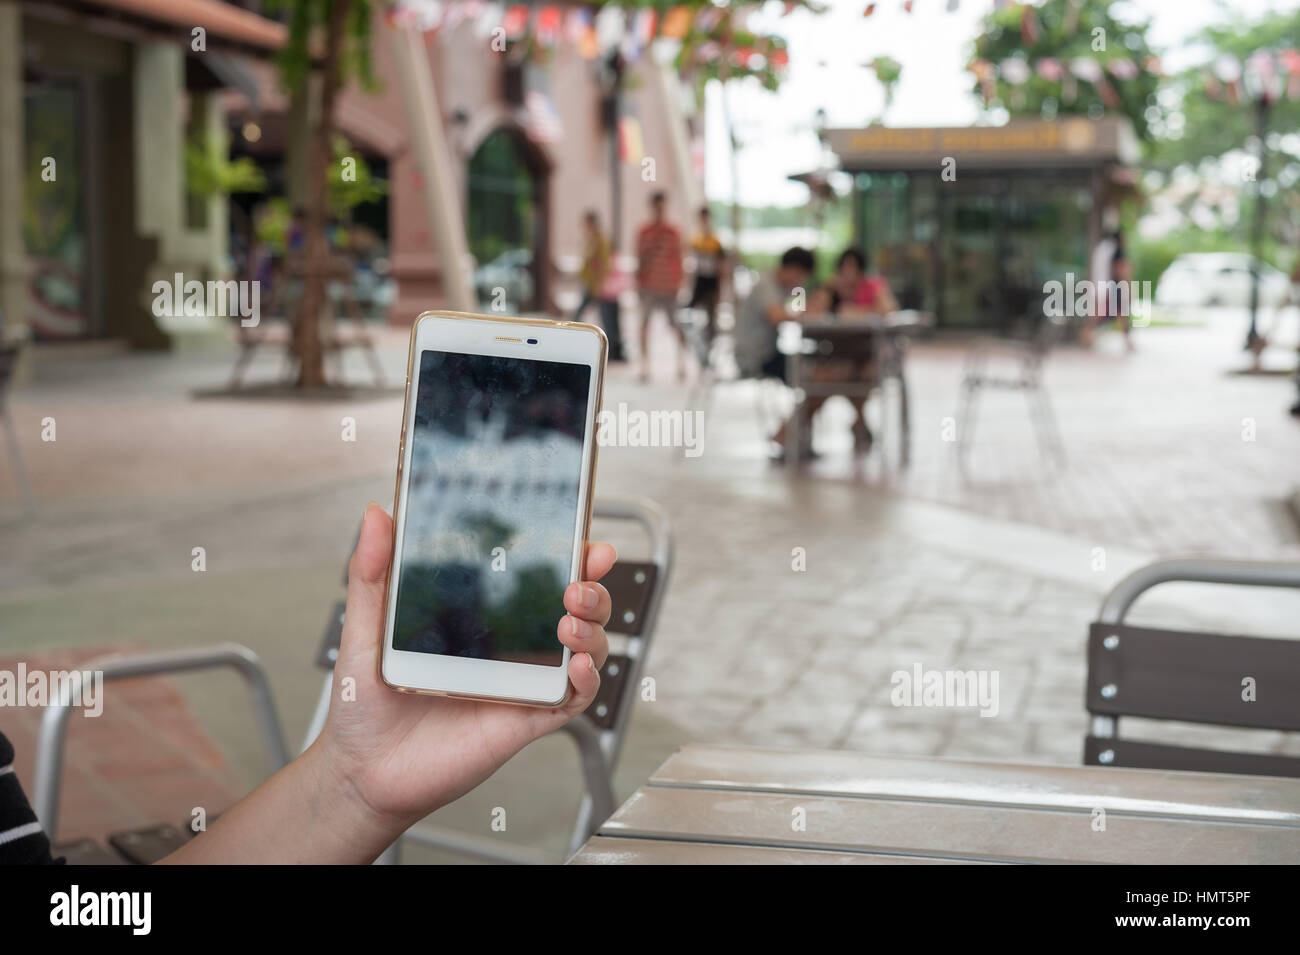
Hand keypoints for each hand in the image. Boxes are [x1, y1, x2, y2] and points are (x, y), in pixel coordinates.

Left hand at [318, 503, 614, 830]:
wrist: (361, 772)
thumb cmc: (366, 705)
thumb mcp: (366, 629)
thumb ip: (372, 573)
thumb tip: (376, 514)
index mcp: (482, 617)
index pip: (539, 578)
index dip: (571, 556)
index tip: (583, 539)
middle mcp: (510, 647)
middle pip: (576, 609)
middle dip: (593, 589)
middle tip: (578, 583)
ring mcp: (522, 682)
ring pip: (585, 649)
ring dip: (593, 629)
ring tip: (570, 619)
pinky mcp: (525, 719)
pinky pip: (572, 699)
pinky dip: (586, 680)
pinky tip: (576, 664)